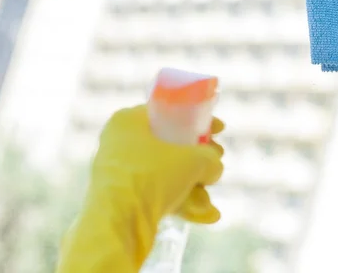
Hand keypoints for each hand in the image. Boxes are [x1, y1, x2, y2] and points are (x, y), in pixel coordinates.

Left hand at [56, 105, 224, 272]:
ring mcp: (118, 171)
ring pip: (164, 173)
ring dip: (192, 185)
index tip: (219, 130)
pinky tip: (206, 216)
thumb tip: (213, 167)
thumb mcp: (194, 160)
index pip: (169, 113)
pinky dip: (179, 200)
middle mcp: (119, 142)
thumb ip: (210, 158)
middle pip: (168, 144)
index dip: (199, 121)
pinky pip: (155, 193)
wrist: (118, 224)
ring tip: (209, 202)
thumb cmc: (154, 178)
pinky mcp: (120, 198)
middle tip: (215, 164)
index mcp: (128, 120)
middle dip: (198, 159)